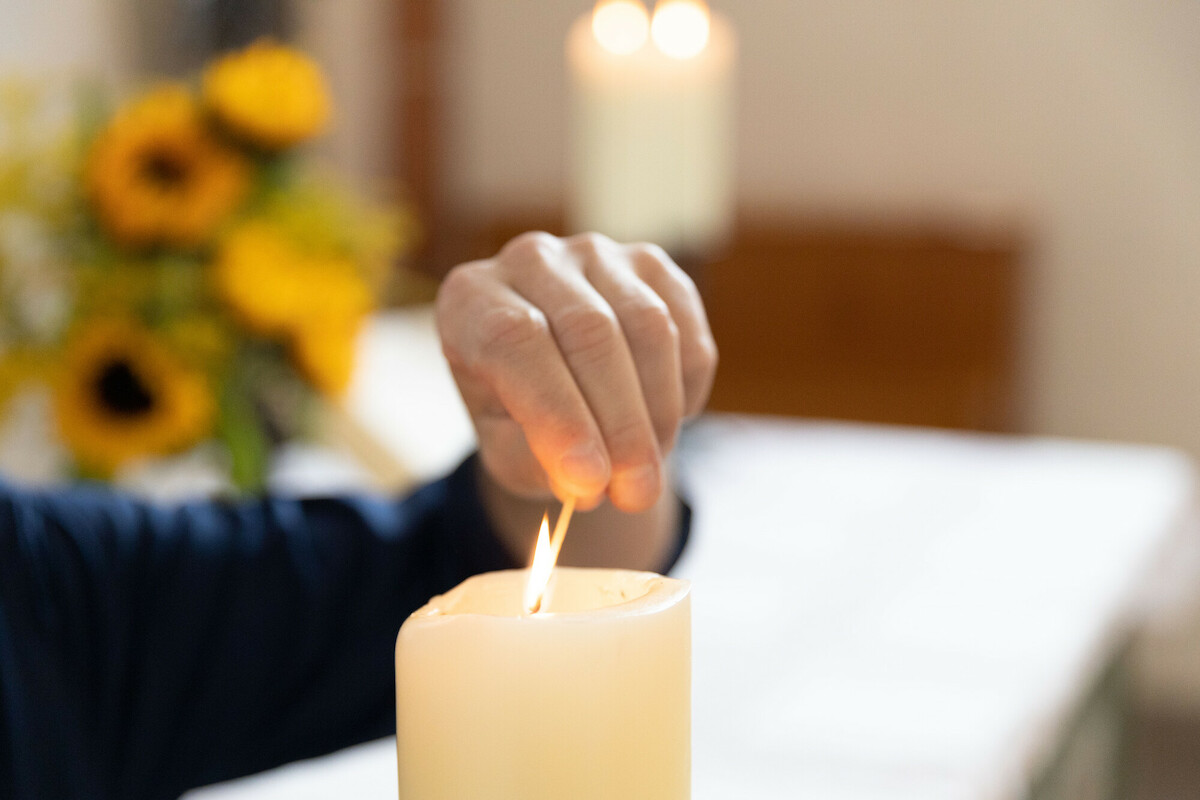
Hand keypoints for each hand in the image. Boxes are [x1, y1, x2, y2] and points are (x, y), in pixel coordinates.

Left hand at [436, 232, 716, 512]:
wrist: (556, 382)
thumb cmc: (520, 417)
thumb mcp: (509, 450)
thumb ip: (541, 463)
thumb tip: (591, 480)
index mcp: (470, 299)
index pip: (515, 341)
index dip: (557, 413)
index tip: (588, 479)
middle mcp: (528, 259)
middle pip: (591, 332)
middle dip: (621, 425)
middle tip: (636, 493)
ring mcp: (594, 254)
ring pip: (649, 327)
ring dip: (658, 413)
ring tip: (647, 472)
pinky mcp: (650, 266)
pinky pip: (686, 332)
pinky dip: (685, 391)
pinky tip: (661, 424)